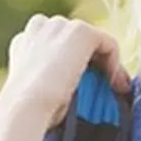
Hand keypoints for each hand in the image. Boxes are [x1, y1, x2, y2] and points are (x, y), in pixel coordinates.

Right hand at [0, 14, 130, 127]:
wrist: (26, 107)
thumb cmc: (31, 113)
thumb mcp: (42, 94)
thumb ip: (57, 84)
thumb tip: (78, 92)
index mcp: (24, 43)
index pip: (56, 45)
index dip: (77, 63)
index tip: (90, 87)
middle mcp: (40, 28)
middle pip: (77, 40)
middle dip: (95, 61)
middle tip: (109, 88)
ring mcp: (60, 26)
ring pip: (94, 41)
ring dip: (107, 63)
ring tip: (114, 89)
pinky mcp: (79, 31)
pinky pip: (108, 43)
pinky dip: (116, 63)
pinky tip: (112, 83)